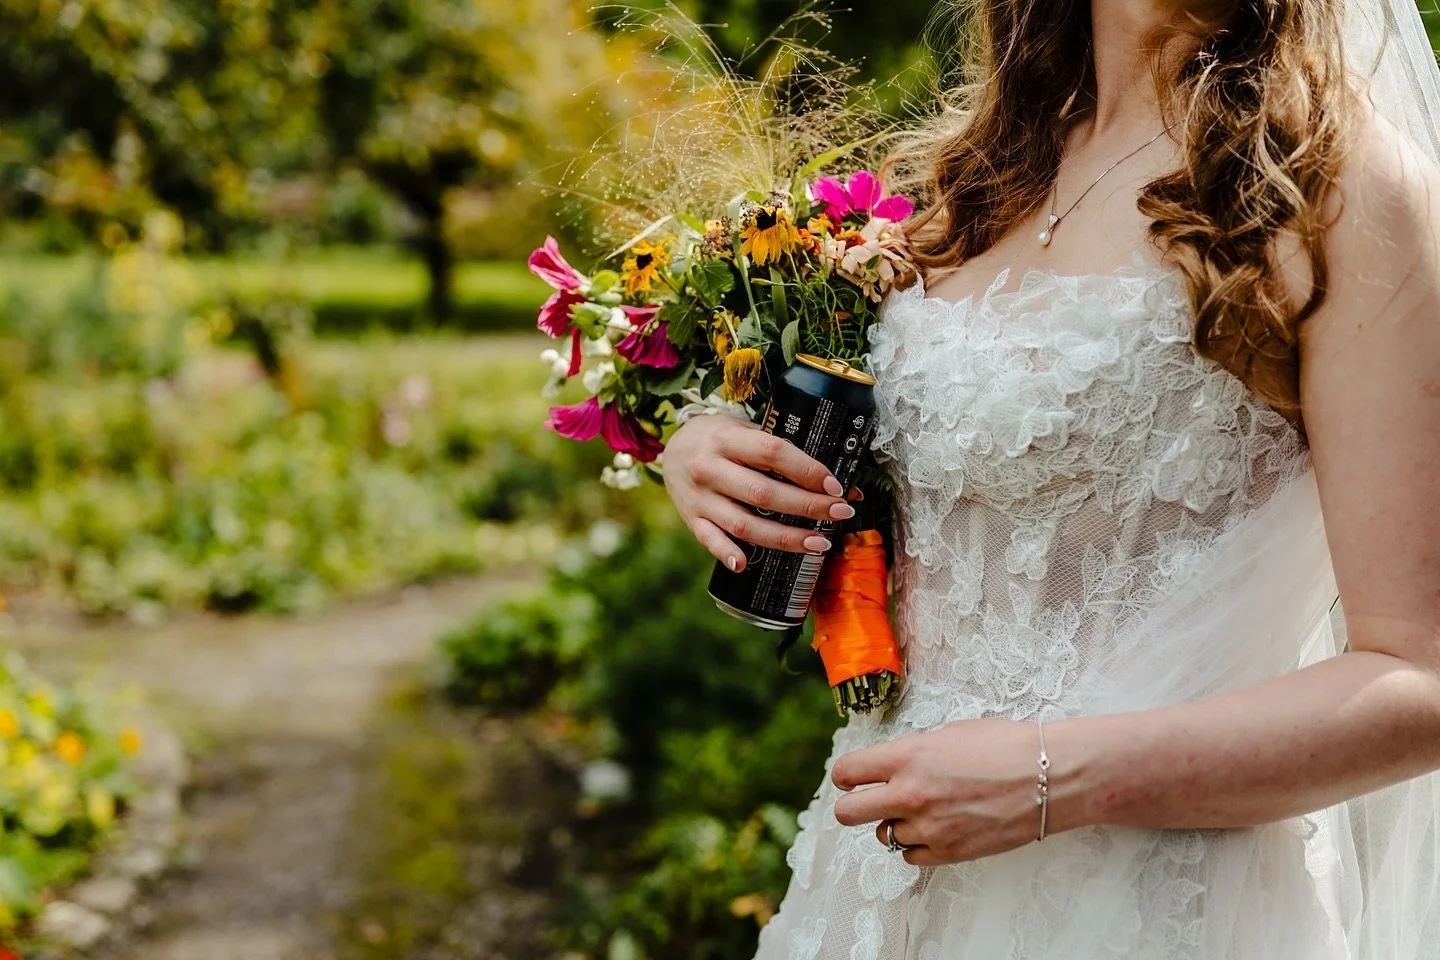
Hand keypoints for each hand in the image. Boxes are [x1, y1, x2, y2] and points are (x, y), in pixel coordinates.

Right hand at [663, 414, 853, 571]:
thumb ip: (781, 452)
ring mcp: (699, 498)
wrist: (673, 449)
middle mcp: (710, 468)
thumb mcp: (745, 431)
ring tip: (818, 543)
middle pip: (763, 493)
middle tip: (840, 512)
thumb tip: (835, 482)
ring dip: (784, 538)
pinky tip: (745, 565)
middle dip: (808, 506)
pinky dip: (727, 554)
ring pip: (744, 523)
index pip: (773, 453)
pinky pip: (710, 540)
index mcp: (726, 438)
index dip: (807, 470)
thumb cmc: (720, 439)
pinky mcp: (692, 520)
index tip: (834, 485)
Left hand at [830, 719, 1053, 865]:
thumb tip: (891, 766)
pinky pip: (911, 856)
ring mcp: (928, 827)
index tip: (850, 778)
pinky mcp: (949, 852)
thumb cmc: (1005, 746)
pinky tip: (935, 829)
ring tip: (919, 811)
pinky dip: (917, 845)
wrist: (1049, 777)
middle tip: (866, 801)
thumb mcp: (950, 734)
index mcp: (907, 756)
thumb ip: (912, 754)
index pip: (847, 772)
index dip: (846, 776)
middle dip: (852, 806)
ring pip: (883, 836)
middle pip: (847, 813)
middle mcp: (910, 793)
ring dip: (893, 824)